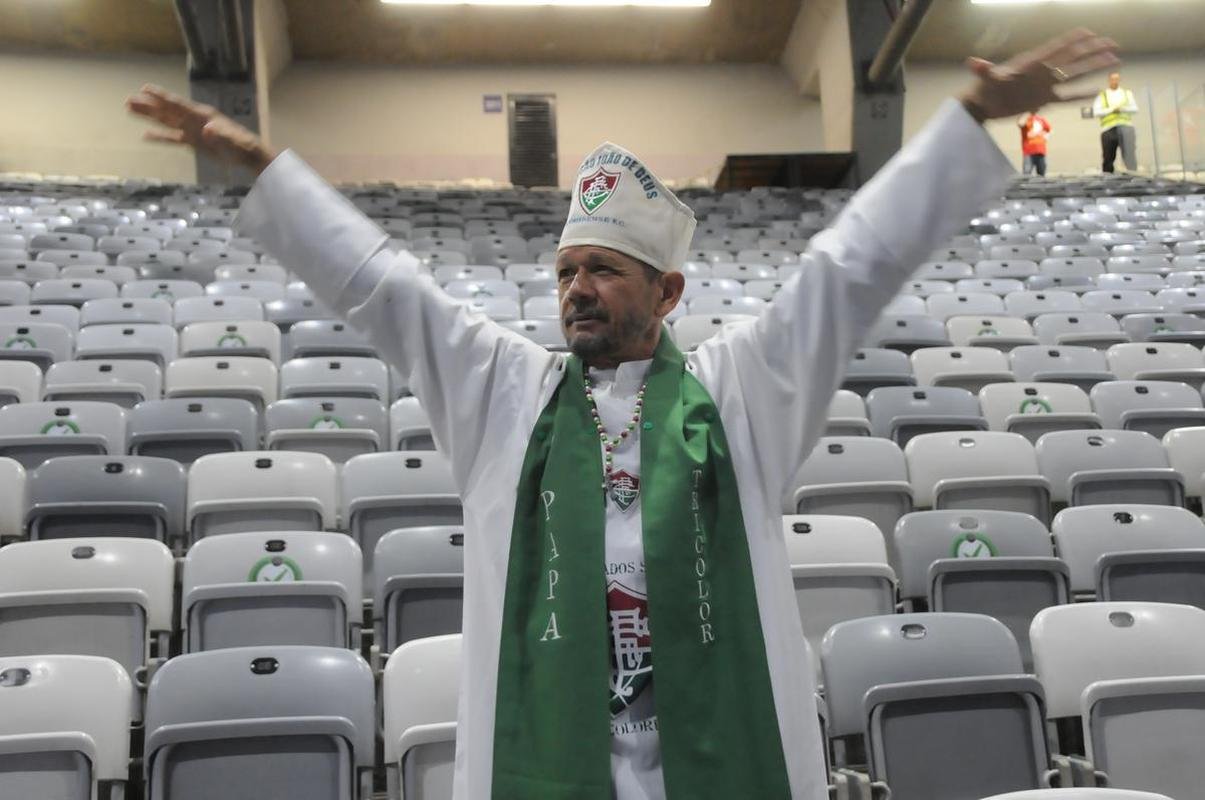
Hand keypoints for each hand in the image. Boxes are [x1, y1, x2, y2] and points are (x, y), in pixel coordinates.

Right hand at [126, 84, 277, 173]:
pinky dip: (160, 137)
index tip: (145, 88)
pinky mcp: (194, 142)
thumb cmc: (242, 146)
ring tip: (130, 109)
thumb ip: (219, 135)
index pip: (178, 104)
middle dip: (148, 106)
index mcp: (202, 115)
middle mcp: (194, 120)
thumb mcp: (232, 141)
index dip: (161, 97)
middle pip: (167, 111)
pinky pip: (173, 139)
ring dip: (149, 117)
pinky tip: (146, 136)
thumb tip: (207, 130)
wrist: (249, 155)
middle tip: (128, 100)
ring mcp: (192, 130)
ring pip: (167, 122)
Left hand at [958, 28, 1119, 122]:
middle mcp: (1042, 72)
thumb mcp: (985, 79)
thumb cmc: (984, 90)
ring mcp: (1044, 86)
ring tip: (1114, 61)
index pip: (1056, 48)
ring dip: (1093, 68)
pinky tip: (1096, 92)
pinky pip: (1065, 97)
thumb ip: (984, 70)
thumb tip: (972, 63)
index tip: (1090, 32)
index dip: (1072, 40)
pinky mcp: (1042, 100)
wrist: (982, 106)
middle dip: (1093, 51)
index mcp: (1032, 63)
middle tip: (1113, 43)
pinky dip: (1080, 96)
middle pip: (1072, 59)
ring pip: (1074, 75)